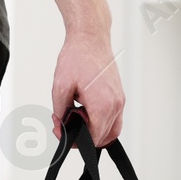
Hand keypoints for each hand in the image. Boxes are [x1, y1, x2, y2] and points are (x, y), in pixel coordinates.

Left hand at [51, 30, 124, 145]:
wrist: (90, 39)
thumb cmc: (77, 57)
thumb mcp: (60, 87)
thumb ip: (61, 113)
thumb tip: (63, 127)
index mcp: (102, 104)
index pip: (93, 138)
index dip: (75, 140)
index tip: (62, 130)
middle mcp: (115, 105)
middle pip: (101, 137)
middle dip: (81, 135)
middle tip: (65, 121)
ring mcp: (120, 101)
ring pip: (110, 131)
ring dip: (93, 131)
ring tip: (77, 115)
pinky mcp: (119, 97)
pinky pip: (114, 120)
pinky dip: (101, 122)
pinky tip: (86, 111)